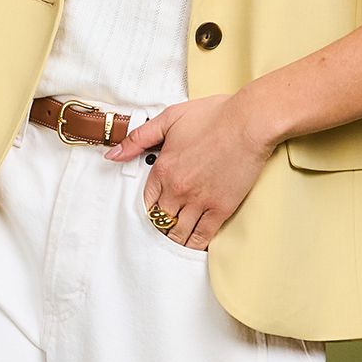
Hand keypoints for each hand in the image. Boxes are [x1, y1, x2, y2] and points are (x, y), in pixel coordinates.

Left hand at [105, 91, 276, 249]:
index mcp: (163, 169)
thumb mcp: (169, 118)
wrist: (249, 122)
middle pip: (160, 220)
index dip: (149, 207)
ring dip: (174, 239)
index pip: (146, 201)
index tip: (154, 210)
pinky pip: (202, 236)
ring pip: (178, 233)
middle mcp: (177, 189)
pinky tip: (193, 246)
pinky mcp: (221, 208)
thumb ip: (138, 138)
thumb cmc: (214, 116)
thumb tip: (113, 154)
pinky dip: (195, 245)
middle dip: (160, 226)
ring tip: (175, 241)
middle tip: (164, 230)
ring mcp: (199, 201)